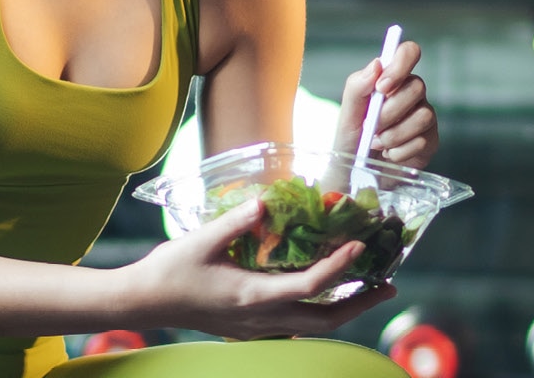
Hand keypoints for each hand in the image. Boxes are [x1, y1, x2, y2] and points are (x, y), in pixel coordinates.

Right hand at [127, 201, 398, 338]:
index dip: (339, 267)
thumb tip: (263, 204)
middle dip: (361, 304)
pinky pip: (297, 328)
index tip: (359, 248)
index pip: (310, 285)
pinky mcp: (251, 330)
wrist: (144, 302)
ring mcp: (257, 329)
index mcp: (253, 296)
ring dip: (345, 311)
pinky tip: (327, 298)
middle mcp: (261, 319)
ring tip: (369, 292)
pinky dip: (320, 314)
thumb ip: (234, 222)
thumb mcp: (200, 240)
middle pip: (325, 320)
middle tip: (389, 287)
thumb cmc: (170, 270)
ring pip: (313, 328)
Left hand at [341, 40, 437, 167]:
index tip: (381, 87)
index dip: (400, 65)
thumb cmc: (352, 140)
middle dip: (390, 111)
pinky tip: (388, 155)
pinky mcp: (430, 140)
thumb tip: (376, 65)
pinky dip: (399, 151)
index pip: (409, 53)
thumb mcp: (346, 114)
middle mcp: (411, 94)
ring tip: (377, 144)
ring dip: (394, 134)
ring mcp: (424, 117)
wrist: (355, 174)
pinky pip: (423, 141)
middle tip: (371, 127)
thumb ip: (357, 87)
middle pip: (418, 87)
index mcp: (391, 80)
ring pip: (423, 115)